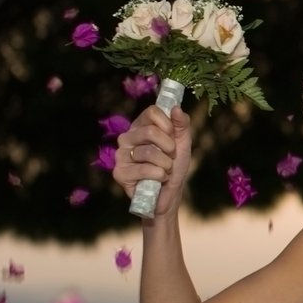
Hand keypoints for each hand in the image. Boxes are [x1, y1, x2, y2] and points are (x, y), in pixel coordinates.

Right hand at [112, 103, 192, 217]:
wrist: (169, 195)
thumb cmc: (174, 167)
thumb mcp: (183, 143)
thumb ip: (182, 125)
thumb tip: (176, 108)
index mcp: (141, 126)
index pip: (152, 112)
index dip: (167, 124)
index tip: (173, 136)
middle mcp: (127, 138)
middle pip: (150, 131)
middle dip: (169, 147)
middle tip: (171, 156)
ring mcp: (120, 155)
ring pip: (149, 152)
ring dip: (166, 164)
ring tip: (166, 170)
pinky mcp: (119, 173)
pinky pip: (144, 170)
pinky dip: (159, 176)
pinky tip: (158, 180)